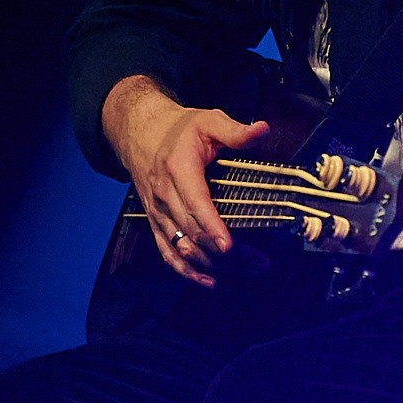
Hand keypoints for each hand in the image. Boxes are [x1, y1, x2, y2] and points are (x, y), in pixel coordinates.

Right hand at [102, 74, 268, 286]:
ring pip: (184, 249)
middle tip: (259, 262)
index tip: (229, 245)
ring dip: (215, 266)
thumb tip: (262, 130)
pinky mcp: (156, 223)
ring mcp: (158, 212)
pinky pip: (167, 253)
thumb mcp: (208, 121)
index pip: (195, 203)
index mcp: (179, 169)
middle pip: (195, 233)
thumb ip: (235, 131)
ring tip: (247, 271)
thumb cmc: (179, 130)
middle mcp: (165, 195)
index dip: (212, 227)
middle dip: (228, 254)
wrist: (140, 135)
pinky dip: (187, 272)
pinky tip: (209, 281)